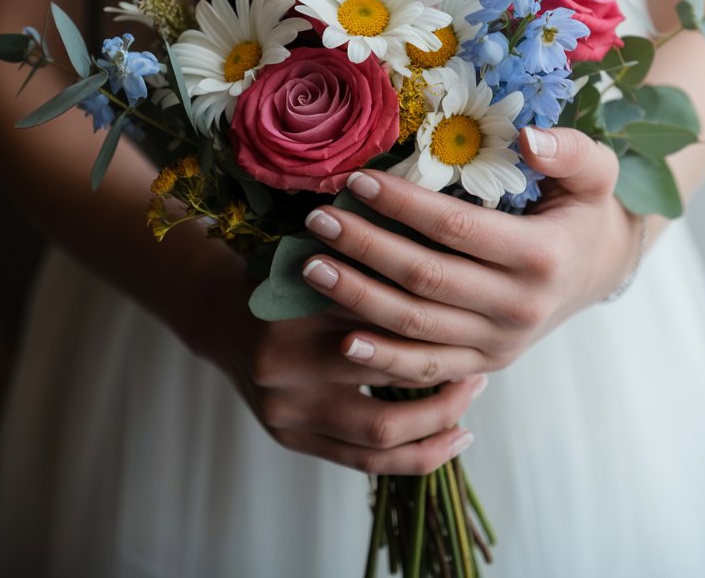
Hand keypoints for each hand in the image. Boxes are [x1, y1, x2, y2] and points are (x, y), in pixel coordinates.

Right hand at [180, 243, 484, 474]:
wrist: (220, 315)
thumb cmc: (284, 270)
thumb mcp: (317, 245)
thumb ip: (368, 253)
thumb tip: (451, 243)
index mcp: (289, 302)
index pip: (377, 307)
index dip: (431, 305)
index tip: (472, 298)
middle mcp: (283, 362)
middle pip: (384, 367)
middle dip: (442, 361)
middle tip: (484, 349)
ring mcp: (285, 409)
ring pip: (382, 428)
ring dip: (439, 414)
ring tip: (474, 391)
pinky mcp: (290, 439)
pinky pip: (366, 461)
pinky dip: (418, 454)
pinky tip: (456, 437)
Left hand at [300, 127, 643, 385]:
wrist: (599, 268)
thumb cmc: (585, 207)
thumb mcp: (595, 171)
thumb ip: (568, 150)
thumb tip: (528, 138)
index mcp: (541, 255)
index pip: (456, 228)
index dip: (403, 205)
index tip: (357, 180)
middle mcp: (520, 307)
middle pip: (425, 278)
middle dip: (365, 247)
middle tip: (319, 219)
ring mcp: (501, 343)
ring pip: (417, 326)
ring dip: (358, 299)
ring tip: (311, 267)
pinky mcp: (486, 363)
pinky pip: (427, 368)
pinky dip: (383, 359)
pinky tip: (342, 340)